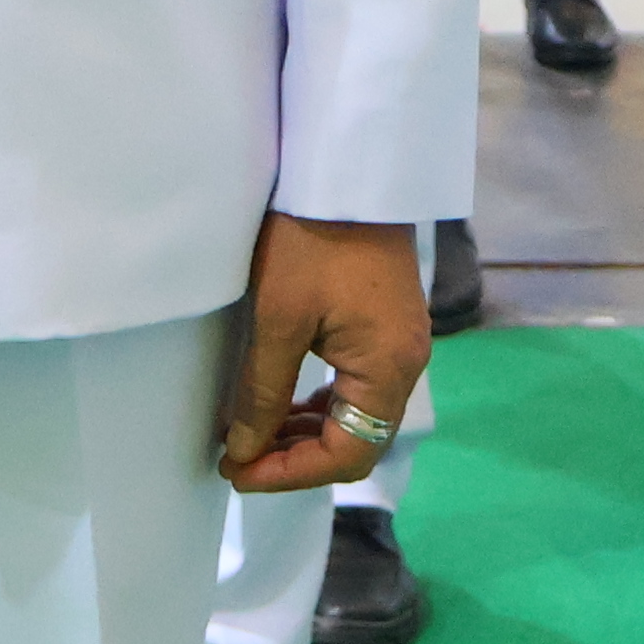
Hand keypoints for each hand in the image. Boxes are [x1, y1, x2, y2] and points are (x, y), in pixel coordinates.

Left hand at [218, 214, 429, 492]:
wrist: (346, 168)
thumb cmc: (311, 238)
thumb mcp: (278, 319)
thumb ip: (263, 392)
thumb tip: (242, 451)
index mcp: (389, 368)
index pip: (348, 455)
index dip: (290, 474)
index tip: (236, 471)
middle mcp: (407, 364)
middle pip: (358, 443)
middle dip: (296, 459)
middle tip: (237, 458)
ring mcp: (403, 344)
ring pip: (357, 418)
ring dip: (306, 433)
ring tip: (253, 434)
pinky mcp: (389, 326)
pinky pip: (359, 388)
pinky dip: (321, 405)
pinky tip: (284, 401)